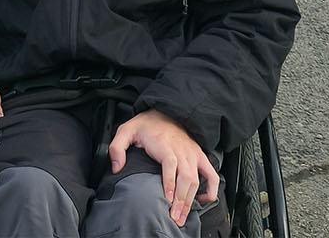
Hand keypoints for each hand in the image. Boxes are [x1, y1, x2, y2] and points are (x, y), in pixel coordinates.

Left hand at [108, 109, 218, 228]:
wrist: (166, 111)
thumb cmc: (147, 124)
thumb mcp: (126, 130)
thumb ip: (117, 147)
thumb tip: (116, 167)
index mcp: (163, 143)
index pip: (170, 162)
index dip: (170, 181)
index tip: (168, 198)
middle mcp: (181, 149)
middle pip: (185, 176)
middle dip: (180, 199)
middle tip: (174, 217)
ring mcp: (192, 154)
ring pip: (196, 179)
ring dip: (190, 200)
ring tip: (182, 216)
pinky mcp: (199, 156)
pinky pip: (211, 174)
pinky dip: (212, 188)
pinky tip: (204, 200)